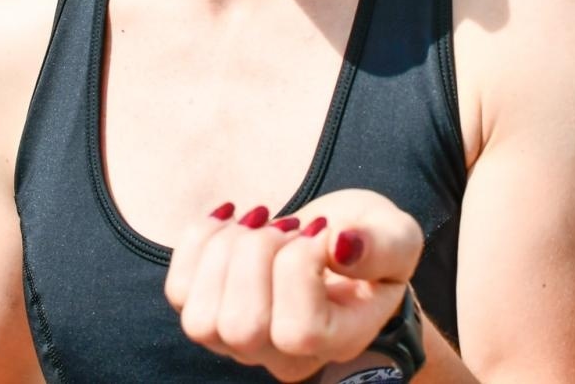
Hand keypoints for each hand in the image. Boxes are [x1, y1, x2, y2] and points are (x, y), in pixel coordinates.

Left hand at [164, 188, 421, 380]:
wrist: (338, 244)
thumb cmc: (370, 243)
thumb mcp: (397, 236)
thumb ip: (381, 245)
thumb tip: (340, 245)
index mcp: (338, 341)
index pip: (299, 329)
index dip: (300, 266)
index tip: (320, 232)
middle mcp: (283, 356)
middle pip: (241, 327)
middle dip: (257, 254)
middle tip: (287, 226)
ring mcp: (239, 342)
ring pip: (200, 320)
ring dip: (224, 251)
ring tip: (259, 224)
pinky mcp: (208, 310)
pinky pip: (178, 291)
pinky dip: (198, 242)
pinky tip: (231, 219)